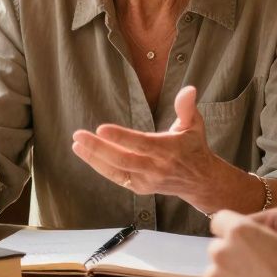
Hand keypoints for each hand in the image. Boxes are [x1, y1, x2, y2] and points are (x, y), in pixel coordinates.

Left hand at [70, 85, 217, 200]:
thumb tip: (189, 88)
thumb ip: (187, 107)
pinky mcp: (140, 188)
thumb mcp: (194, 125)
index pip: (141, 143)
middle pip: (123, 159)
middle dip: (98, 148)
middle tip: (78, 136)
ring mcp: (147, 180)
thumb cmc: (194, 146)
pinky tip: (86, 154)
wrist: (200, 181)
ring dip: (94, 158)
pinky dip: (101, 167)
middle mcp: (156, 167)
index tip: (101, 128)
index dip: (121, 137)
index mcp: (168, 149)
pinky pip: (117, 177)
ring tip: (76, 145)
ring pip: (116, 170)